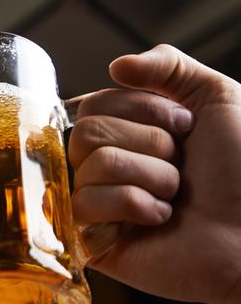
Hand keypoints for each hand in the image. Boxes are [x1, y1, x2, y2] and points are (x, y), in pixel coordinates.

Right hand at [71, 44, 240, 303]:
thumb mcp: (217, 97)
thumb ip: (168, 66)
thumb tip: (116, 65)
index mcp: (126, 135)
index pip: (94, 105)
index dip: (142, 110)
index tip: (186, 127)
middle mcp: (106, 167)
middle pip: (86, 133)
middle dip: (148, 144)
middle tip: (180, 165)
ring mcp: (96, 204)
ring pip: (92, 167)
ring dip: (150, 177)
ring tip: (174, 197)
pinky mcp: (92, 238)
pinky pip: (86, 205)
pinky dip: (133, 205)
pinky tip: (158, 219)